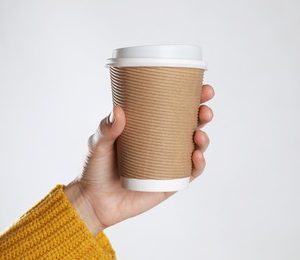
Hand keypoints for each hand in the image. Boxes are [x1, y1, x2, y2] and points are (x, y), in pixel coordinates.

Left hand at [65, 84, 213, 235]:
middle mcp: (163, 143)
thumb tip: (119, 111)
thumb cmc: (96, 169)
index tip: (203, 88)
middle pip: (190, 125)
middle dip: (203, 115)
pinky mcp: (170, 182)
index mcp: (149, 128)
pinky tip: (196, 156)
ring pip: (195, 147)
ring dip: (203, 139)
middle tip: (205, 110)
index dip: (192, 97)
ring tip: (198, 135)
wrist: (94, 202)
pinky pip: (190, 172)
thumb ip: (106, 129)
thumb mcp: (99, 144)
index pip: (174, 108)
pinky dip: (199, 164)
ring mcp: (169, 163)